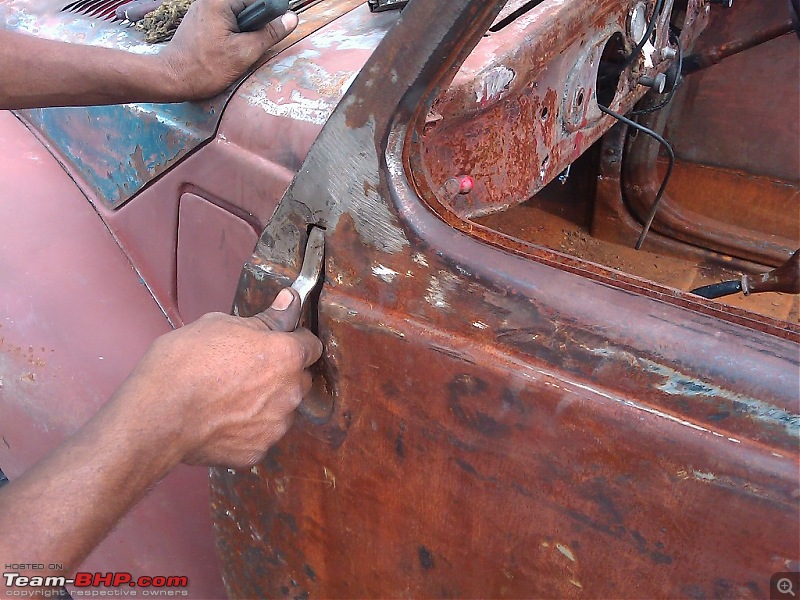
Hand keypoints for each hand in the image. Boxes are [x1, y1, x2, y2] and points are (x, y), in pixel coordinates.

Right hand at [116, 288, 321, 466]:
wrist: (157, 414)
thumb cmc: (186, 363)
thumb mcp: (222, 325)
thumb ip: (265, 319)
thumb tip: (289, 302)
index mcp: (287, 356)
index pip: (311, 345)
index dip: (294, 341)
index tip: (278, 342)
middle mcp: (290, 392)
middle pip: (298, 380)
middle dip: (281, 374)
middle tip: (245, 370)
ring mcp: (275, 426)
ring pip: (281, 410)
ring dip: (266, 403)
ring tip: (229, 397)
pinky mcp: (257, 451)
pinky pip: (259, 435)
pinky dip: (246, 430)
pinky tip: (221, 420)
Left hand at [157, 0, 298, 98]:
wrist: (172, 78)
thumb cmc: (206, 67)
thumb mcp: (244, 52)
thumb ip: (269, 33)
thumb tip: (291, 18)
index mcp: (219, 1)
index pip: (256, 0)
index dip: (267, 17)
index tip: (268, 34)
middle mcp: (210, 0)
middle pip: (246, 7)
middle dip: (253, 26)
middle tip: (247, 47)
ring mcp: (203, 9)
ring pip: (236, 16)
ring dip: (243, 33)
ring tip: (235, 52)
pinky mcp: (200, 21)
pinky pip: (225, 22)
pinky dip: (231, 35)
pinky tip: (226, 51)